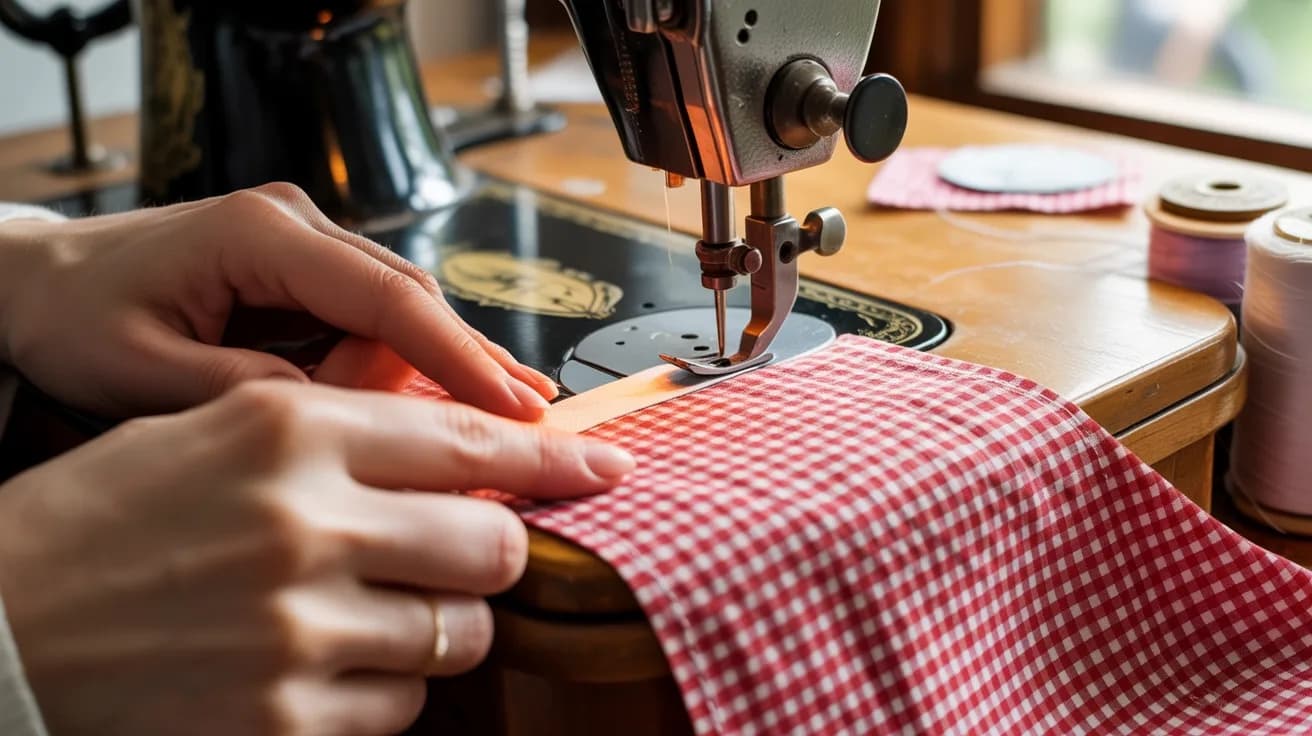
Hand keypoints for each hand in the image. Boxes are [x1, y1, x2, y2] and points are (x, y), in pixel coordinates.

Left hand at [0, 183, 556, 419]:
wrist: (36, 282)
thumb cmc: (75, 319)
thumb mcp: (144, 373)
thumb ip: (249, 393)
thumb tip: (343, 418)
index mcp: (259, 236)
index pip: (385, 297)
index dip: (455, 356)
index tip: (509, 407)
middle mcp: (295, 226)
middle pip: (410, 298)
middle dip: (472, 362)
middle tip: (536, 421)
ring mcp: (301, 243)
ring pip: (400, 307)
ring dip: (449, 365)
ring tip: (517, 413)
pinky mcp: (300, 270)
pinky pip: (372, 316)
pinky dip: (413, 360)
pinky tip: (462, 391)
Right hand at [0, 380, 634, 735]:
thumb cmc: (102, 521)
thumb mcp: (213, 435)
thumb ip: (342, 434)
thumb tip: (464, 452)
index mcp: (287, 432)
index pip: (470, 440)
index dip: (556, 458)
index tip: (607, 467)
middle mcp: (303, 524)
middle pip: (494, 543)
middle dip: (492, 551)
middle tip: (461, 553)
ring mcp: (295, 629)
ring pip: (460, 634)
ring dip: (436, 626)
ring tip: (364, 611)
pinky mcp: (281, 718)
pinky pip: (403, 709)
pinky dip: (384, 691)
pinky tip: (323, 667)